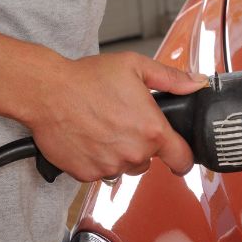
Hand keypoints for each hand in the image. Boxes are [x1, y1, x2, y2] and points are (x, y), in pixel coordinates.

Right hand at [25, 52, 206, 181]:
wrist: (45, 92)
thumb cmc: (87, 79)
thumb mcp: (136, 67)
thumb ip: (171, 79)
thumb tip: (196, 84)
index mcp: (152, 131)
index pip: (183, 160)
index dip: (184, 158)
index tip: (179, 156)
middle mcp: (134, 153)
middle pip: (149, 160)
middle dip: (141, 145)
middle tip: (123, 123)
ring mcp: (110, 166)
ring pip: (125, 166)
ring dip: (119, 153)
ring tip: (103, 128)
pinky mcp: (87, 173)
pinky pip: (100, 171)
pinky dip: (97, 159)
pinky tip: (89, 138)